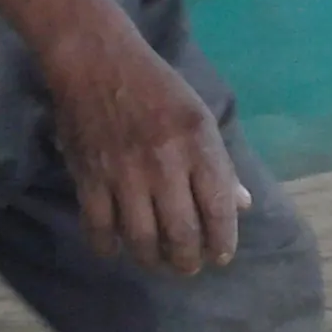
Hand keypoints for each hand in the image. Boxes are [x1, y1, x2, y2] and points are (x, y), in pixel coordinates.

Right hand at [41, 23, 249, 275]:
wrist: (97, 63)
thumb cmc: (158, 88)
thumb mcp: (202, 118)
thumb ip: (221, 164)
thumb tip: (242, 205)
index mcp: (199, 147)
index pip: (218, 208)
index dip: (223, 240)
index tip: (221, 256)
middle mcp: (165, 165)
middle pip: (181, 232)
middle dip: (188, 260)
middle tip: (189, 268)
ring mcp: (124, 174)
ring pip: (141, 237)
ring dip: (152, 259)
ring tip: (159, 264)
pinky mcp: (88, 177)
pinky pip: (98, 226)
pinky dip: (108, 247)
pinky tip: (117, 251)